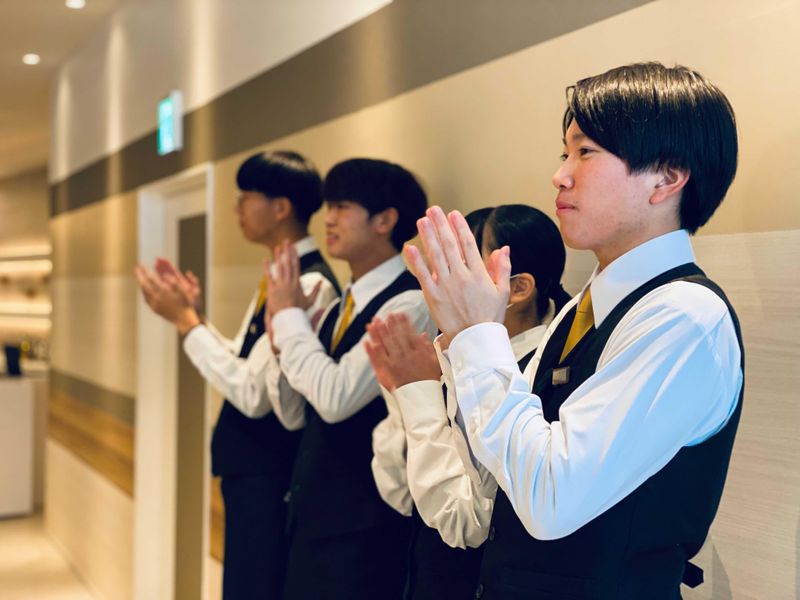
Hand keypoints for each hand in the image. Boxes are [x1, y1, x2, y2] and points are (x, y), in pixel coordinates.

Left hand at [135, 265, 201, 334]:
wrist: (183, 319)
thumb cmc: (185, 303)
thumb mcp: (183, 291)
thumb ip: (174, 282)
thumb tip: (165, 275)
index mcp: (163, 291)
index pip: (151, 279)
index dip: (146, 271)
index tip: (142, 266)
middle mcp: (157, 297)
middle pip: (144, 284)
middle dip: (140, 276)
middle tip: (137, 268)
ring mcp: (154, 304)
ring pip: (144, 292)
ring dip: (141, 284)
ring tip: (140, 278)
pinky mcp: (155, 309)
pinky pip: (146, 299)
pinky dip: (144, 293)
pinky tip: (145, 291)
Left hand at [264, 241, 321, 315]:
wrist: (288, 318)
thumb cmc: (299, 311)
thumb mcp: (310, 301)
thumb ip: (316, 290)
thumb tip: (321, 281)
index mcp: (297, 283)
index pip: (296, 265)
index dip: (295, 255)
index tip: (294, 247)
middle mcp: (289, 281)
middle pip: (288, 263)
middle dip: (287, 251)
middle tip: (286, 241)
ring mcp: (280, 284)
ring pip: (279, 267)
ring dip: (278, 256)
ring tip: (277, 247)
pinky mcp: (272, 289)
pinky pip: (269, 276)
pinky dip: (267, 267)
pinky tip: (266, 259)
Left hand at [364, 313, 440, 390]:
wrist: (423, 396)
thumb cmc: (430, 379)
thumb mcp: (435, 361)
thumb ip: (429, 347)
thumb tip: (423, 334)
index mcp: (419, 351)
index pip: (410, 333)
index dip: (404, 322)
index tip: (400, 314)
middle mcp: (408, 355)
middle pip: (397, 336)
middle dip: (391, 324)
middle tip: (387, 314)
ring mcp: (398, 362)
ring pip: (387, 344)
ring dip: (381, 332)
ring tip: (376, 322)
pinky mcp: (390, 371)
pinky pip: (380, 359)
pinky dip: (374, 350)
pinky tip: (369, 342)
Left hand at [404, 206, 509, 340]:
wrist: (476, 339)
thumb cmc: (489, 317)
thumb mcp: (502, 292)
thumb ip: (502, 268)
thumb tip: (504, 248)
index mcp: (478, 274)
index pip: (468, 244)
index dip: (460, 227)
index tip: (454, 214)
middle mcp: (461, 276)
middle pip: (449, 245)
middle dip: (441, 225)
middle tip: (434, 209)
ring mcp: (446, 285)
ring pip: (436, 255)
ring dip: (428, 236)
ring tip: (422, 220)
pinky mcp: (433, 296)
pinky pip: (423, 275)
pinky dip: (416, 261)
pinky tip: (410, 247)